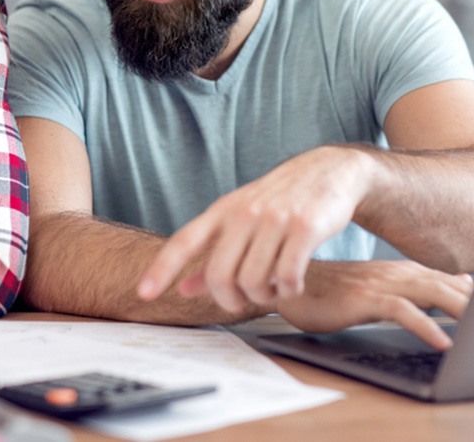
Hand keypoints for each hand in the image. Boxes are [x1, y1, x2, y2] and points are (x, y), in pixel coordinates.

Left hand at [138, 145, 371, 309]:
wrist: (330, 171)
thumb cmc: (281, 200)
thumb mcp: (241, 219)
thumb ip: (213, 255)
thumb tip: (183, 289)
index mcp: (223, 211)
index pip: (184, 240)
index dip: (161, 268)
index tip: (143, 293)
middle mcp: (244, 213)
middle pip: (219, 274)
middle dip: (229, 300)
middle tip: (243, 302)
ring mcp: (274, 219)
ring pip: (253, 280)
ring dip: (264, 296)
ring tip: (274, 288)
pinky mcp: (305, 227)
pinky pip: (287, 276)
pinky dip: (289, 291)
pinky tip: (293, 285)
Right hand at [272, 259, 472, 349]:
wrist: (287, 282)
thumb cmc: (329, 290)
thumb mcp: (376, 286)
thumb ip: (415, 286)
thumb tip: (460, 284)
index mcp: (398, 271)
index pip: (445, 279)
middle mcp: (392, 273)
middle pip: (445, 284)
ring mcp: (378, 284)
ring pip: (429, 292)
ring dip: (459, 309)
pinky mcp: (363, 298)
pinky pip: (401, 311)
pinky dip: (424, 325)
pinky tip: (441, 341)